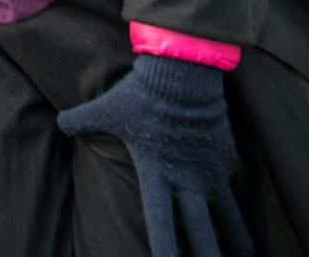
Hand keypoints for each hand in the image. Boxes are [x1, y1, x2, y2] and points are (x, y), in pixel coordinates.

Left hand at [57, 55, 252, 256]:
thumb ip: (80, 120)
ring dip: (237, 240)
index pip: (161, 223)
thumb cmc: (141, 92)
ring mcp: (211, 169)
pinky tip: (249, 220)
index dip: (164, 249)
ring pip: (229, 216)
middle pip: (202, 231)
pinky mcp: (227, 155)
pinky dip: (245, 207)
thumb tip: (60, 123)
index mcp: (156, 174)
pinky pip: (240, 189)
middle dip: (207, 256)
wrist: (182, 71)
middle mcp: (188, 179)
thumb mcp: (105, 108)